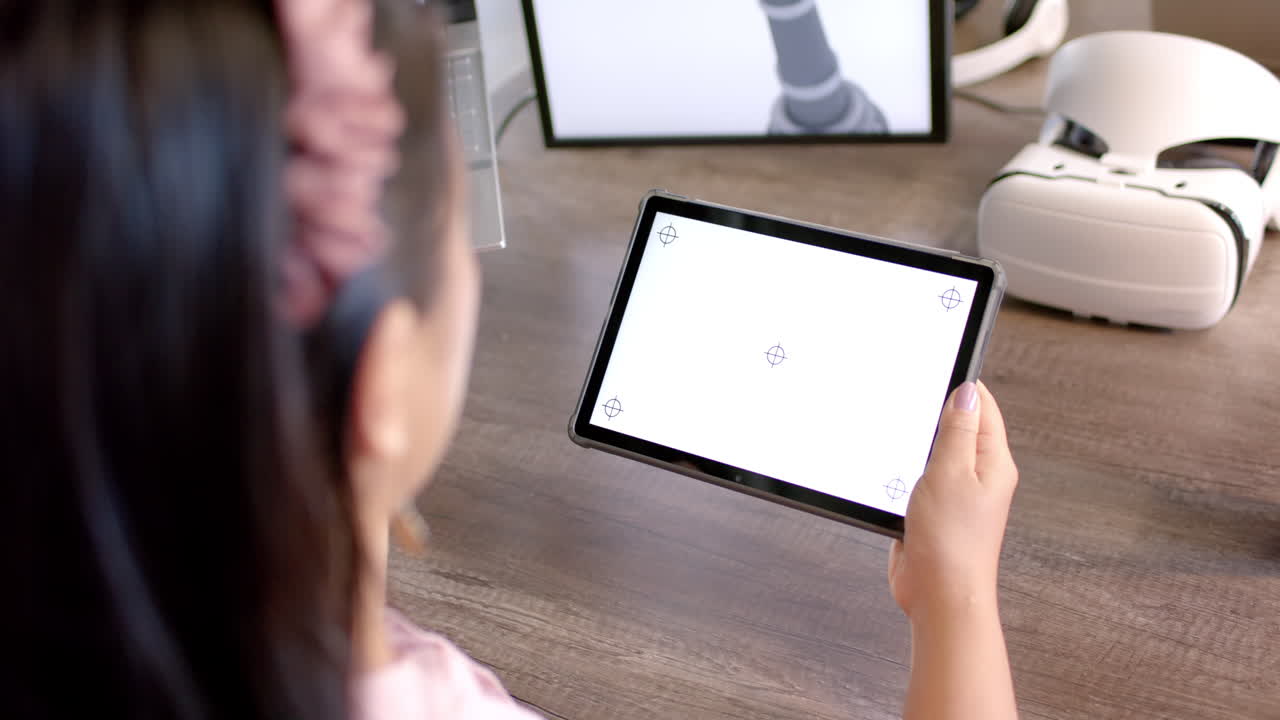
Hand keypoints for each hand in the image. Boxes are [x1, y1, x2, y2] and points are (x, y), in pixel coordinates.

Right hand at [888, 381, 1017, 621]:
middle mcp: (979, 476)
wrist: (939, 595)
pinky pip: (918, 478)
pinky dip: (904, 469)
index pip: (983, 407)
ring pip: (935, 453)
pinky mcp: (932, 511)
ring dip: (916, 443)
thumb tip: (966, 392)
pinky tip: (890, 467)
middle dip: (934, 411)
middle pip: (958, 426)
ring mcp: (955, 494)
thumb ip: (957, 431)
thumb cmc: (952, 544)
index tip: (938, 363)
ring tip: (898, 430)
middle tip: (909, 395)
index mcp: (993, 462)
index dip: (962, 384)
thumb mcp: (951, 473)